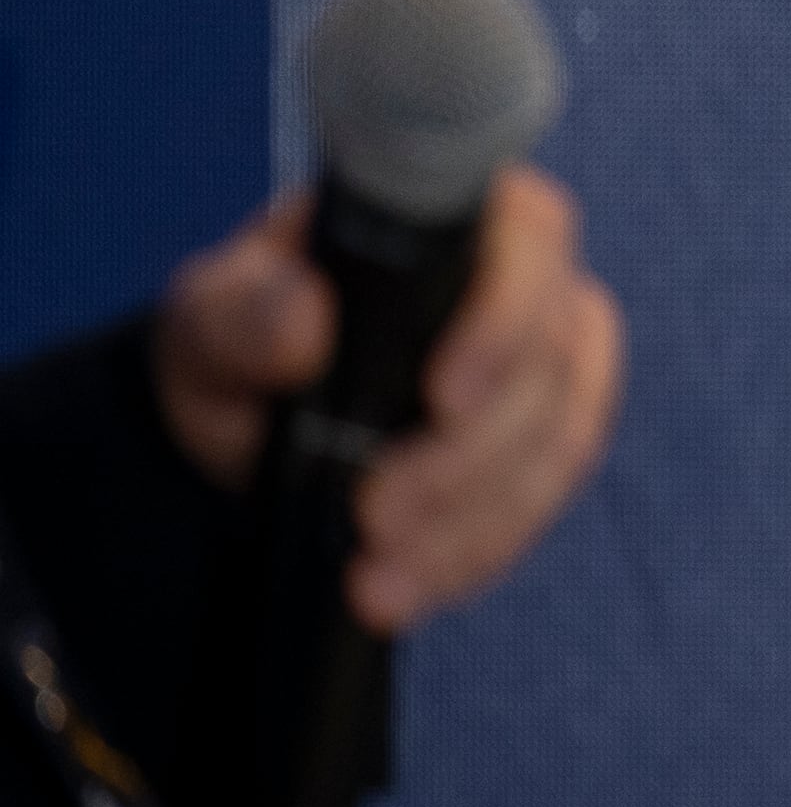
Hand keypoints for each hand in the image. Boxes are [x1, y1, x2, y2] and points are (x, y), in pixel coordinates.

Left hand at [152, 169, 625, 634]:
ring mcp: (548, 362)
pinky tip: (406, 586)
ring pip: (560, 441)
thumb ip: (245, 313)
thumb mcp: (213, 318)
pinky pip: (544, 500)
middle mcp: (526, 280)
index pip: (533, 242)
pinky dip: (476, 552)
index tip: (440, 398)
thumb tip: (306, 318)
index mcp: (458, 220)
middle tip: (374, 516)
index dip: (504, 322)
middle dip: (467, 458)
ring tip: (377, 575)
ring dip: (474, 521)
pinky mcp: (547, 439)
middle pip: (552, 364)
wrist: (248, 416)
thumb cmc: (240, 336)